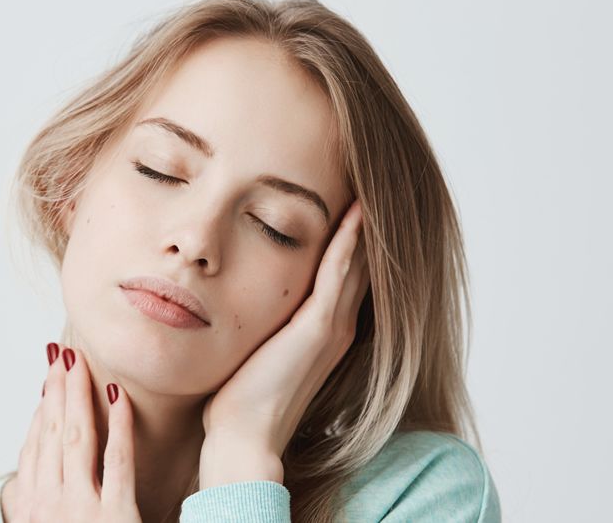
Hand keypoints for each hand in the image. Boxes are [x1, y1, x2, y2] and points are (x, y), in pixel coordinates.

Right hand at [1, 344, 141, 522]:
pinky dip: (119, 425)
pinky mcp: (117, 516)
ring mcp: (81, 510)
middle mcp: (50, 506)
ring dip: (78, 395)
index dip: (41, 413)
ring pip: (77, 439)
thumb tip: (55, 477)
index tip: (48, 386)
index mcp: (34, 512)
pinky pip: (118, 460)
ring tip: (81, 362)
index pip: (32, 452)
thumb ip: (52, 507)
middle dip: (56, 391)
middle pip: (51, 435)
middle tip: (62, 356)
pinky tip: (120, 396)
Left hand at [199, 199, 368, 487]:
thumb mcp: (257, 346)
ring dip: (366, 221)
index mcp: (324, 328)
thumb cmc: (240, 399)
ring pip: (359, 260)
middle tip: (374, 173)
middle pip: (362, 258)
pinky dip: (350, 240)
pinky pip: (339, 272)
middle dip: (367, 219)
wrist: (244, 438)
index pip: (347, 268)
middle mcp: (337, 324)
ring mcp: (332, 326)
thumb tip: (239, 294)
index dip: (353, 232)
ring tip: (372, 179)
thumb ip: (263, 321)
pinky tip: (356, 210)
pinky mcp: (318, 329)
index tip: (352, 192)